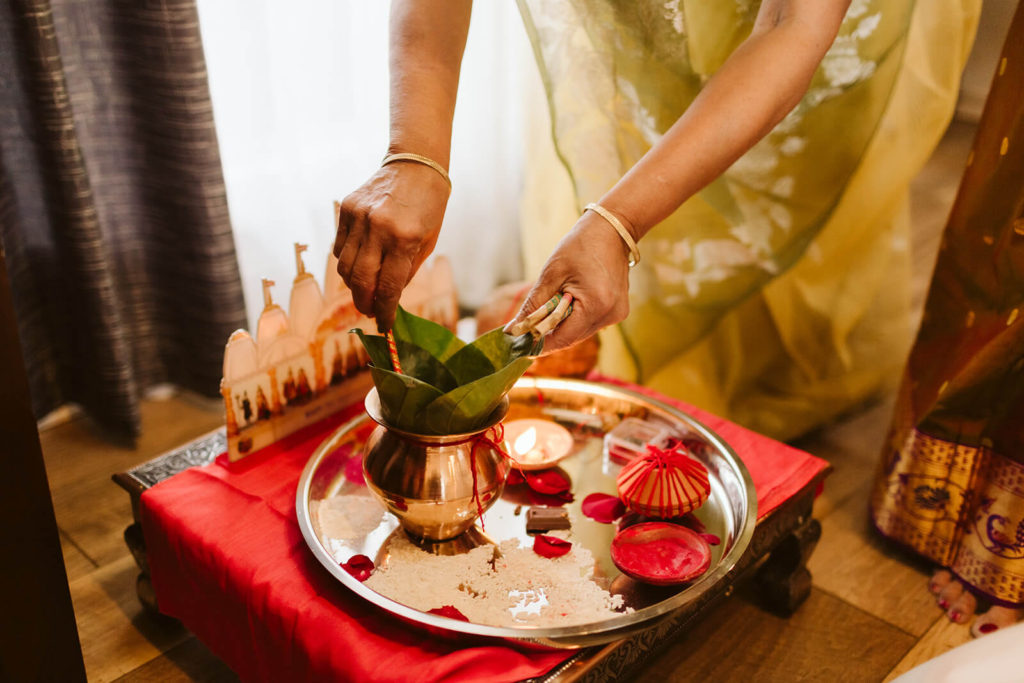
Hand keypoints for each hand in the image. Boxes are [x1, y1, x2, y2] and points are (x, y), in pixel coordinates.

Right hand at [334, 161, 449, 330]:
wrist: (415, 165)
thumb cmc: (428, 207)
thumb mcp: (427, 243)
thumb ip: (406, 272)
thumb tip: (387, 300)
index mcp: (404, 239)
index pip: (389, 287)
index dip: (385, 312)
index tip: (384, 326)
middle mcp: (378, 228)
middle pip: (361, 281)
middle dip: (364, 303)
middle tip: (370, 311)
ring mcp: (359, 217)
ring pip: (344, 267)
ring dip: (353, 285)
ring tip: (364, 290)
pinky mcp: (346, 209)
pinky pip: (339, 247)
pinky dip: (346, 262)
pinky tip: (359, 264)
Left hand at [508, 210, 632, 353]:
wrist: (612, 230)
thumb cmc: (579, 247)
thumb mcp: (551, 274)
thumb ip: (532, 306)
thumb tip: (512, 330)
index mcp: (596, 305)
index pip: (563, 338)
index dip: (539, 344)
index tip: (519, 345)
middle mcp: (611, 315)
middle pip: (571, 338)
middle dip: (548, 334)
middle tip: (525, 329)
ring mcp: (617, 315)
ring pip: (580, 333)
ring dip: (561, 326)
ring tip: (548, 308)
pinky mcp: (618, 312)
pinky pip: (590, 324)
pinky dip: (575, 319)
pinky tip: (568, 302)